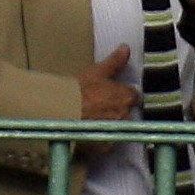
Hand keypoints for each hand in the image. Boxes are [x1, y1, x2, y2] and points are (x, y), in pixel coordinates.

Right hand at [77, 45, 138, 159]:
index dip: (123, 94)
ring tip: (93, 119)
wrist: (62, 113)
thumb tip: (126, 48)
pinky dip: (101, 137)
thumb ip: (115, 61)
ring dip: (110, 123)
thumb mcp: (97, 72)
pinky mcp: (105, 147)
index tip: (112, 93)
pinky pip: (107, 142)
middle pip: (127, 112)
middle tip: (100, 106)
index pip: (133, 95)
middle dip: (118, 109)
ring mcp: (116, 132)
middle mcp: (126, 115)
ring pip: (117, 127)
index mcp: (126, 97)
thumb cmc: (80, 90)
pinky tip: (89, 131)